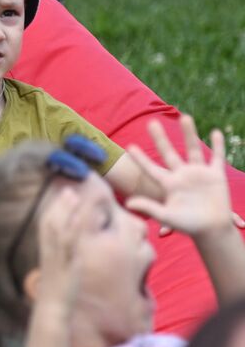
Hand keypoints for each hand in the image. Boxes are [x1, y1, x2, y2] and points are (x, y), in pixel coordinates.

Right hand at [31, 185, 97, 309]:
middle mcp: (50, 251)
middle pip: (51, 221)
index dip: (54, 209)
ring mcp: (58, 256)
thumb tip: (66, 254)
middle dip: (59, 204)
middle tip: (68, 187)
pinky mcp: (68, 263)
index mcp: (47, 252)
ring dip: (66, 210)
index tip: (62, 195)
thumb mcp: (56, 272)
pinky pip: (71, 242)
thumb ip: (61, 260)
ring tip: (73, 194)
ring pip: (59, 228)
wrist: (52, 309)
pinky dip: (75, 228)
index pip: (47, 226)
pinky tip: (83, 218)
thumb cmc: (57, 293)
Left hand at [125, 116, 243, 236]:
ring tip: (184, 116)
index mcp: (168, 184)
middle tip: (151, 122)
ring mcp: (199, 174)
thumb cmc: (189, 225)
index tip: (128, 146)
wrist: (212, 229)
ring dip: (189, 133)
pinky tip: (215, 132)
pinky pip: (217, 157)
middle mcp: (182, 175)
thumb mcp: (167, 216)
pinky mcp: (216, 175)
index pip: (150, 168)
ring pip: (193, 149)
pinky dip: (218, 145)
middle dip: (160, 138)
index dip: (140, 158)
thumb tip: (128, 203)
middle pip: (168, 153)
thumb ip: (149, 208)